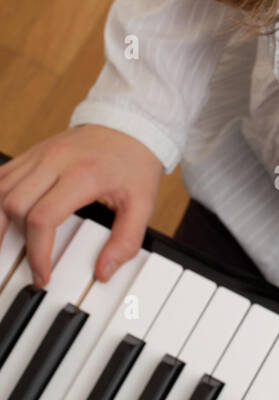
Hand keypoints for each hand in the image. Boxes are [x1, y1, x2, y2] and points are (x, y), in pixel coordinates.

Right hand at [0, 125, 162, 287]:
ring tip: (2, 247)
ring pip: (1, 190)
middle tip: (23, 263)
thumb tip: (104, 271)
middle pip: (14, 205)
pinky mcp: (32, 153)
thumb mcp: (143, 204)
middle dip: (13, 241)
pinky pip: (1, 176)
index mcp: (82, 175)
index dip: (37, 253)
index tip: (42, 274)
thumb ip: (126, 240)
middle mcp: (55, 161)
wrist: (129, 125)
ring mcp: (39, 154)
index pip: (42, 218)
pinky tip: (0, 217)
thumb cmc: (134, 163)